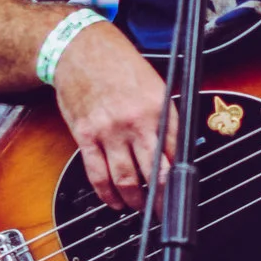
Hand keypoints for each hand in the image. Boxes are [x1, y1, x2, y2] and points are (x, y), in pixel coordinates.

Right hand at [52, 22, 172, 211]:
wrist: (81, 49)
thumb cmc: (118, 64)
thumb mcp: (154, 84)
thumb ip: (164, 117)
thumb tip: (174, 150)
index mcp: (157, 108)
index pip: (174, 152)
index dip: (178, 177)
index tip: (179, 191)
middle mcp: (135, 122)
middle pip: (153, 172)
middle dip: (160, 198)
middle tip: (163, 210)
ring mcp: (109, 131)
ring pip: (125, 179)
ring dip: (134, 200)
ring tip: (140, 207)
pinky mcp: (86, 136)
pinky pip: (97, 174)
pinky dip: (107, 193)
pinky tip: (114, 200)